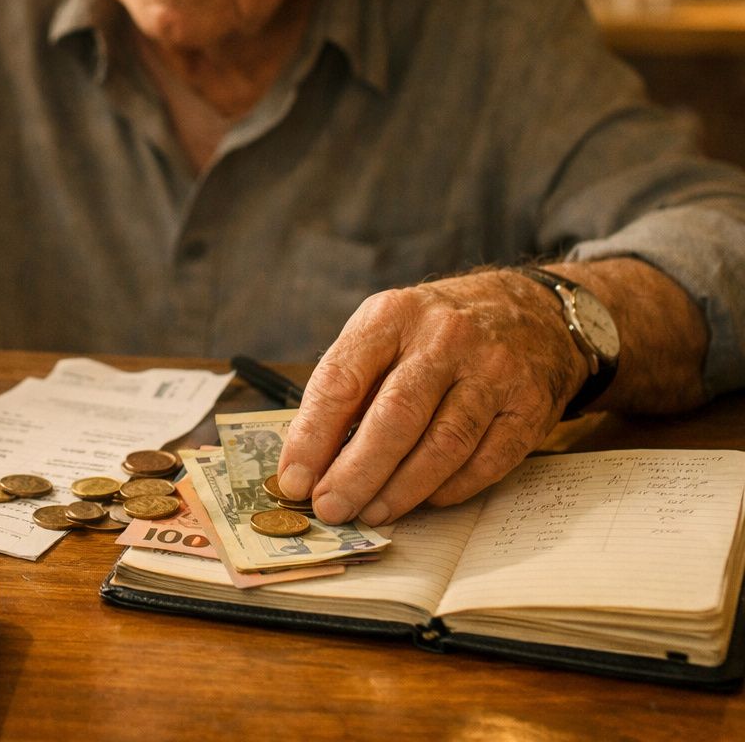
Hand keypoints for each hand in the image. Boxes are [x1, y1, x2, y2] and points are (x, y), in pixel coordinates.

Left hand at [277, 269, 586, 526]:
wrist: (532, 312)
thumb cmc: (435, 334)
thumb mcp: (384, 332)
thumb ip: (350, 386)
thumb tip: (310, 461)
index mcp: (392, 316)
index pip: (341, 381)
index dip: (312, 437)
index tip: (293, 480)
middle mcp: (444, 339)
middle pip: (394, 418)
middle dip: (355, 473)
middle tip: (330, 508)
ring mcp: (492, 371)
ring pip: (442, 445)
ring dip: (401, 490)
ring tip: (372, 513)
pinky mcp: (529, 406)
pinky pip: (486, 461)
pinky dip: (450, 489)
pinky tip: (425, 501)